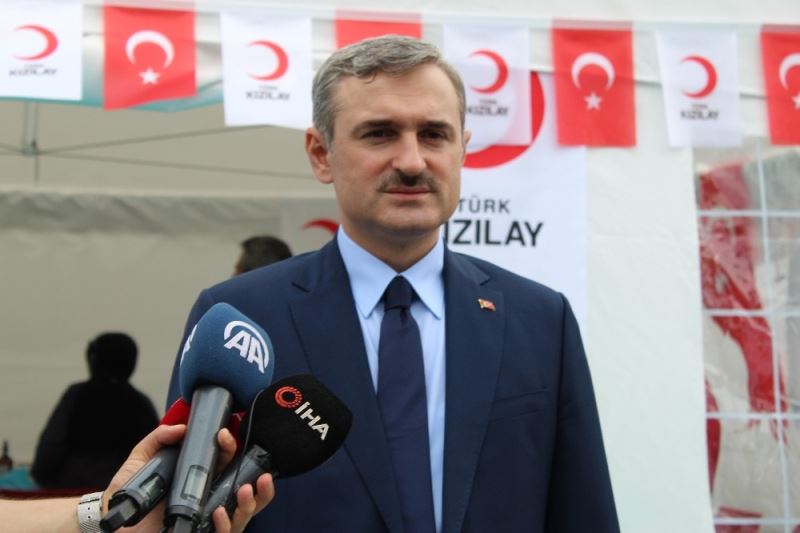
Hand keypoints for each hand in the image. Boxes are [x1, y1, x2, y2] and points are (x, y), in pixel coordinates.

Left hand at [105, 424, 273, 532]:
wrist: (112, 524)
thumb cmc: (128, 495)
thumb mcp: (140, 461)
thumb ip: (158, 439)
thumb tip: (181, 427)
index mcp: (199, 479)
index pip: (227, 462)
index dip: (231, 448)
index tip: (223, 436)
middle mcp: (208, 499)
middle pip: (246, 491)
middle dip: (260, 483)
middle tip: (257, 473)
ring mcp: (206, 520)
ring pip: (243, 515)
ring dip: (250, 502)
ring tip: (243, 491)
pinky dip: (226, 523)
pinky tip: (219, 512)